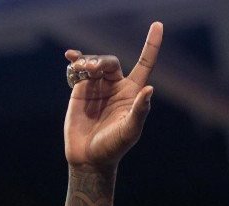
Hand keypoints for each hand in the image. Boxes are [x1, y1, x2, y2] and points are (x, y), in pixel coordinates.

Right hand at [63, 22, 161, 170]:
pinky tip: (70, 56)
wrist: (88, 158)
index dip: (151, 45)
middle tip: (90, 69)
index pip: (144, 64)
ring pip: (94, 63)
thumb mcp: (129, 131)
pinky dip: (75, 60)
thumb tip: (150, 89)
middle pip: (110, 61)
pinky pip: (78, 69)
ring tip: (80, 69)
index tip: (158, 24)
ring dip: (87, 62)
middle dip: (100, 61)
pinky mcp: (80, 90)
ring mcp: (98, 87)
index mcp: (133, 93)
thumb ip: (140, 110)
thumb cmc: (113, 147)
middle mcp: (116, 87)